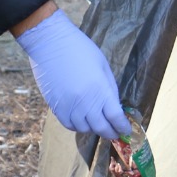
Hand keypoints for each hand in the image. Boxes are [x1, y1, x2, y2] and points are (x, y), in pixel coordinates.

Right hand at [16, 10, 130, 139]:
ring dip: (94, 129)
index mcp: (100, 90)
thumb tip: (114, 107)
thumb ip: (110, 88)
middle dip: (111, 132)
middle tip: (115, 133)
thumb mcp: (103, 66)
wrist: (50, 43)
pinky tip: (83, 122)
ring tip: (99, 125)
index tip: (126, 130)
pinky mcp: (55, 106)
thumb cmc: (80, 49)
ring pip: (84, 128)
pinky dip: (78, 126)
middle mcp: (85, 102)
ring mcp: (69, 106)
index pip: (115, 117)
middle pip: (101, 127)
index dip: (122, 126)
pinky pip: (68, 124)